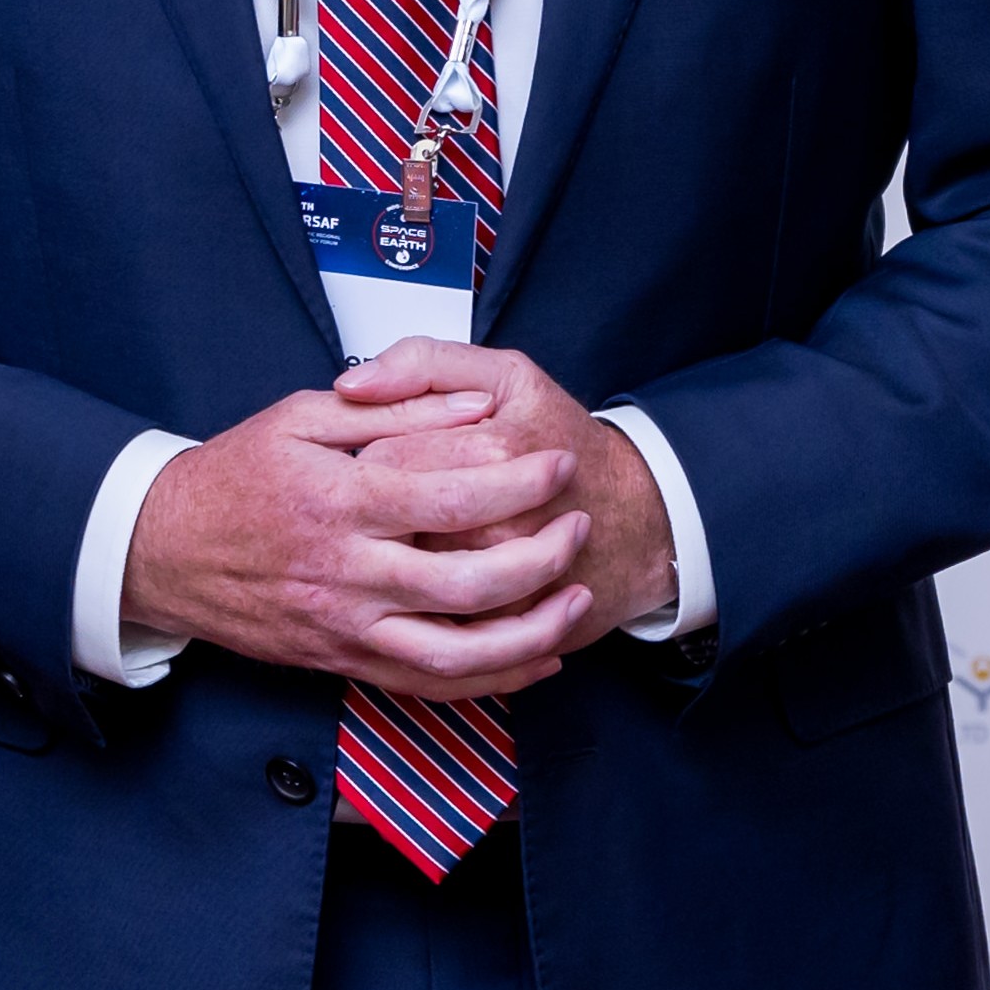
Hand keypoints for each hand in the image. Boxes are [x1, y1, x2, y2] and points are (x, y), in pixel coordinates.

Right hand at [120, 373, 594, 694]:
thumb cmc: (231, 476)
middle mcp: (347, 573)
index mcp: (340, 502)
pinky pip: (427, 686)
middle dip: (541, 556)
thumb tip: (473, 405)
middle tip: (577, 526)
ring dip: (529, 631)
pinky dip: (490, 679)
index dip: (517, 484)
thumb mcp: (298, 416)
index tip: (559, 465)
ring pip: (457, 653)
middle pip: (468, 583)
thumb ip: (392, 409)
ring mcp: (346, 627)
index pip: (450, 499)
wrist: (160, 551)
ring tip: (574, 598)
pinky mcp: (342, 662)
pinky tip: (534, 656)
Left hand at [335, 340, 677, 675]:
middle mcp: (495, 523)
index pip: (385, 456)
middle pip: (386, 520)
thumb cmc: (564, 441)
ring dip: (392, 558)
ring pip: (405, 577)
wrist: (637, 521)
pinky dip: (418, 602)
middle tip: (390, 498)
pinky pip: (432, 620)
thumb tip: (352, 383)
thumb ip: (426, 362)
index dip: (369, 454)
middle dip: (375, 511)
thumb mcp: (509, 377)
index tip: (380, 453)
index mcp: (495, 451)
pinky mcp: (502, 627)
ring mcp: (501, 584)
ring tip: (408, 534)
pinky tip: (424, 576)